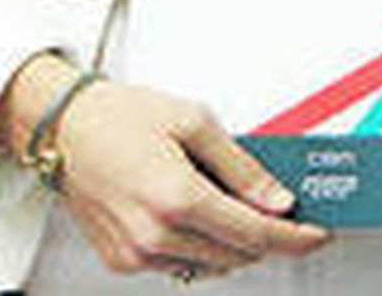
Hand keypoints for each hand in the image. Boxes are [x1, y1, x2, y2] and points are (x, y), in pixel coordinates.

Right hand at [10, 62, 326, 278]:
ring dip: (237, 245)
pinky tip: (209, 215)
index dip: (293, 238)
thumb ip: (241, 168)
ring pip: (209, 266)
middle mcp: (152, 236)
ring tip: (246, 207)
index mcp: (176, 199)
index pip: (253, 234)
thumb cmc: (123, 116)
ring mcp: (134, 254)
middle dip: (269, 237)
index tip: (316, 235)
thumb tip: (276, 199)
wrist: (65, 129)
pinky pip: (179, 265)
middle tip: (288, 213)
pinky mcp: (122, 260)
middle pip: (235, 255)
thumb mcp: (196, 122)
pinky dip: (204, 247)